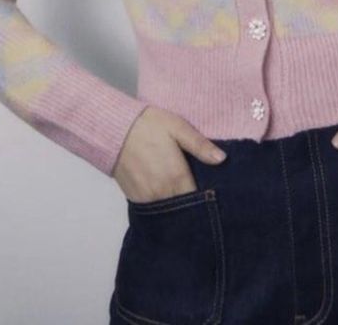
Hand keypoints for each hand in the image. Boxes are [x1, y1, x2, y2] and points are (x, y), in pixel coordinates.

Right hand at [112, 105, 226, 203]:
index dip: (208, 199)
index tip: (216, 195)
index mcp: (177, 177)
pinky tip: (168, 196)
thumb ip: (200, 146)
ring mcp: (147, 198)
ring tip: (187, 198)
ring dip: (178, 207)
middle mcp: (162, 193)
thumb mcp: (178, 128)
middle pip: (184, 208)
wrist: (114, 129)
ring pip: (168, 211)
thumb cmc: (150, 125)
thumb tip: (223, 160)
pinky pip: (154, 208)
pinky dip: (162, 205)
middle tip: (203, 197)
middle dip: (194, 206)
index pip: (198, 200)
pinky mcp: (134, 198)